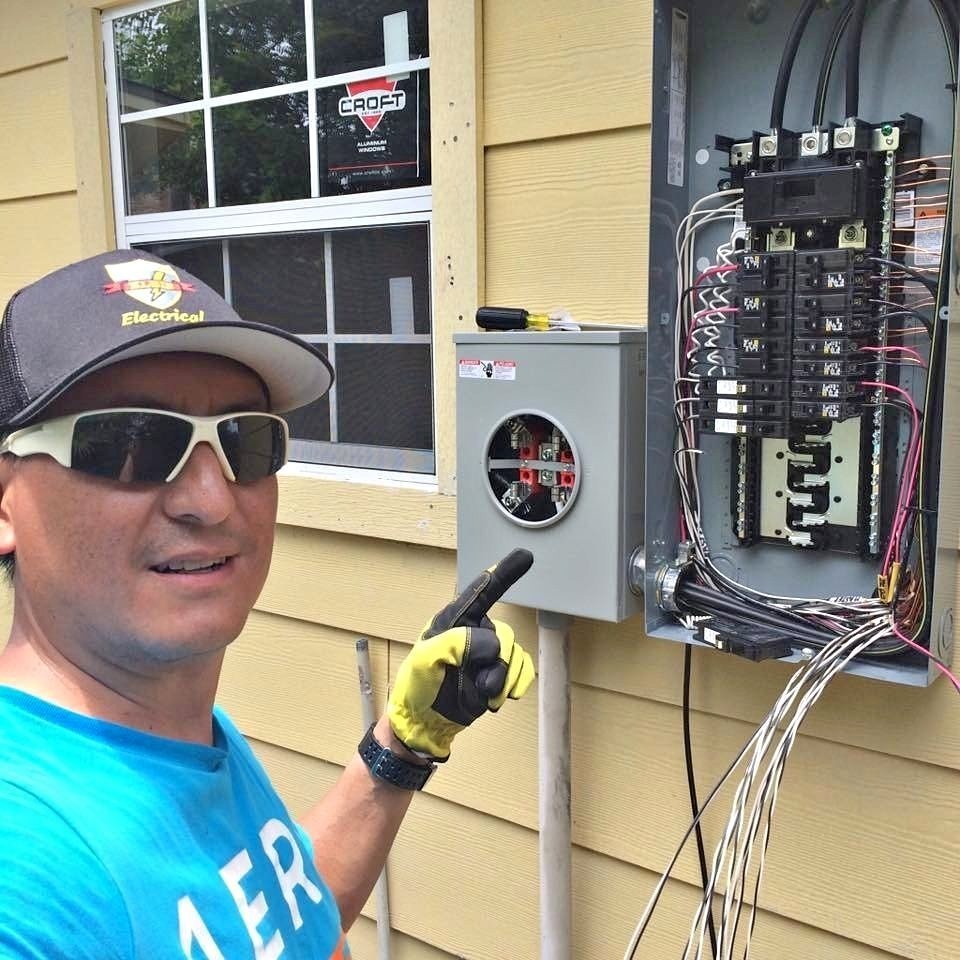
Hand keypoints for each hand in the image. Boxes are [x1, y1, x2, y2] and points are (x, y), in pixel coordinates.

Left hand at [387, 549, 535, 760]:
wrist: (425, 725)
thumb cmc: (417, 688)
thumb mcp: (424, 661)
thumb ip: (453, 643)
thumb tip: (487, 643)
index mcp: (454, 621)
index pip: (482, 591)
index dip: (505, 572)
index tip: (526, 556)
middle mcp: (474, 632)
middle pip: (505, 635)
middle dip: (495, 663)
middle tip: (473, 680)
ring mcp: (488, 654)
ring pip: (516, 656)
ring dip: (501, 680)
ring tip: (479, 691)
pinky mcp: (498, 674)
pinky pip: (522, 672)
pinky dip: (512, 687)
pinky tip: (492, 697)